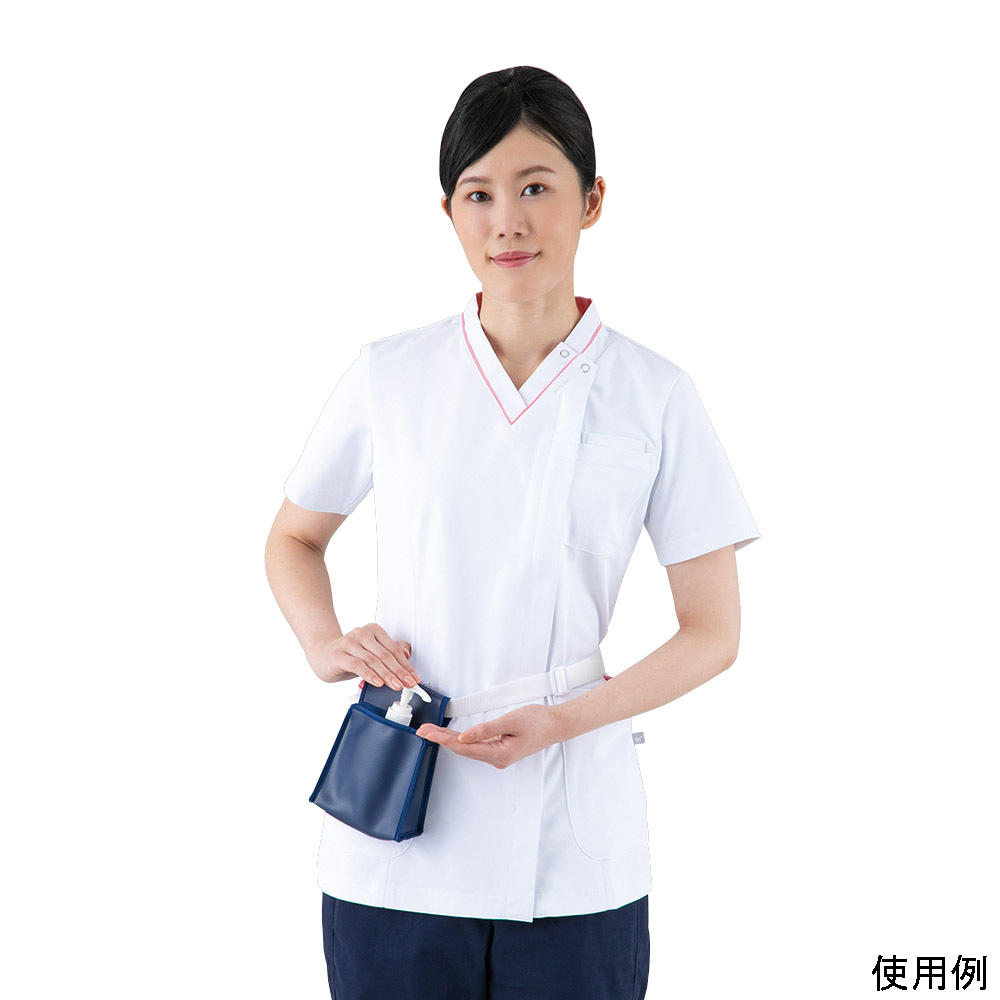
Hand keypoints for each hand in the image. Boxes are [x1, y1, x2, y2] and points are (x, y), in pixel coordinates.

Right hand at [308, 623, 418, 689]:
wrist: (321, 654)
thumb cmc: (348, 655)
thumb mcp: (371, 653)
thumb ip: (388, 652)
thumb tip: (407, 654)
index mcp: (373, 630)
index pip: (394, 649)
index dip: (406, 665)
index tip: (414, 678)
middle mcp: (362, 633)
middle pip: (385, 655)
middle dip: (399, 672)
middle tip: (409, 684)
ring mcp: (349, 642)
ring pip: (373, 661)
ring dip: (387, 675)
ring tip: (396, 685)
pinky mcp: (339, 654)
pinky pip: (358, 665)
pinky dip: (370, 675)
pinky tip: (378, 683)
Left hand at [415, 705, 562, 769]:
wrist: (556, 725)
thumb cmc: (538, 721)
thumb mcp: (511, 721)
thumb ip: (486, 730)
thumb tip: (463, 737)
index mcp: (499, 754)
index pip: (463, 747)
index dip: (442, 740)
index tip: (427, 733)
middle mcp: (496, 758)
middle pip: (462, 749)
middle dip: (440, 739)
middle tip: (422, 730)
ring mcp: (498, 755)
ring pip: (467, 748)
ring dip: (448, 739)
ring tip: (431, 731)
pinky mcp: (499, 749)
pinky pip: (476, 746)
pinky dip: (461, 739)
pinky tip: (451, 735)